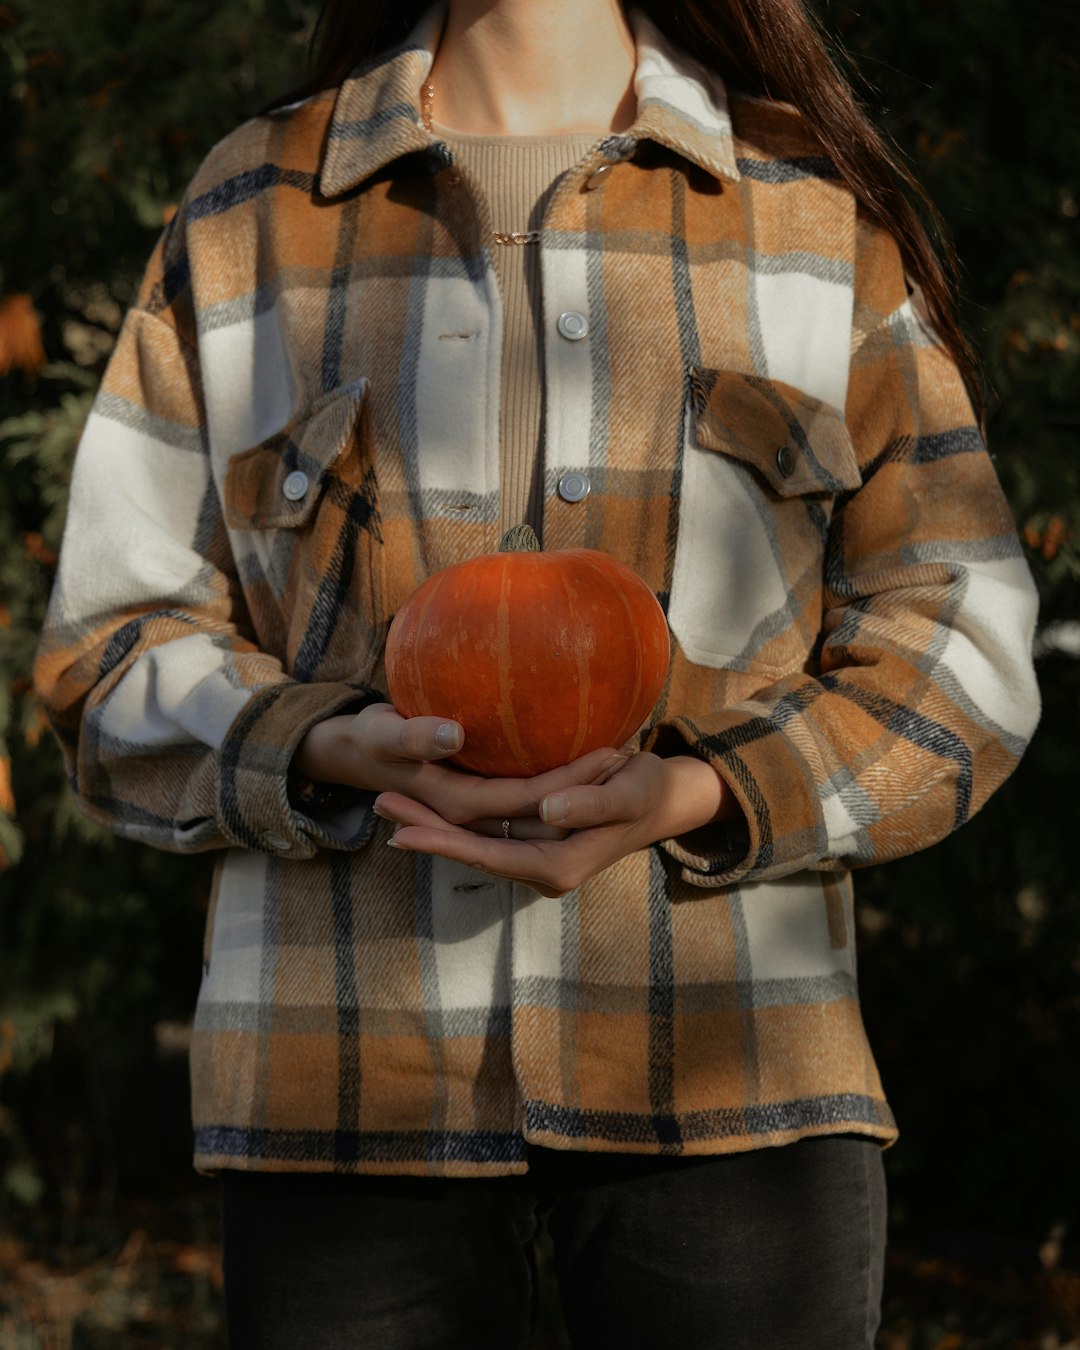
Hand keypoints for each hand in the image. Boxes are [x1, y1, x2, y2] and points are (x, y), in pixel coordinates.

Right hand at [292, 702, 631, 826]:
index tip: (610, 751)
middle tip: (627, 752)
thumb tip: (454, 733)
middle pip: (540, 810)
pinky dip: (551, 782)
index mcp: (457, 805)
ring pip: (537, 810)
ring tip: (619, 755)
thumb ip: (415, 735)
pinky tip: (579, 759)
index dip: (569, 782)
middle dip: (583, 786)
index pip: (526, 800)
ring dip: (572, 784)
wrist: (348, 749)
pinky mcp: (479, 803)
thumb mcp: (383, 732)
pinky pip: (524, 800)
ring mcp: (478, 814)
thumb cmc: (365, 737)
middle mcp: (474, 818)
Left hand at [375, 751, 737, 897]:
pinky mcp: (534, 840)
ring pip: (474, 842)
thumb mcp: (627, 792)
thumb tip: (546, 811)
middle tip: (379, 804)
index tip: (403, 830)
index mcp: (557, 864)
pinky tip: (427, 803)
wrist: (664, 800)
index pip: (487, 855)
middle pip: (471, 852)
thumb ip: (590, 804)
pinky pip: (486, 833)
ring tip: (389, 801)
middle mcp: (540, 868)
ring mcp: (535, 856)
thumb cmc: (648, 791)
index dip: (444, 843)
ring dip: (433, 823)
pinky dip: (454, 820)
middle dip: (425, 830)